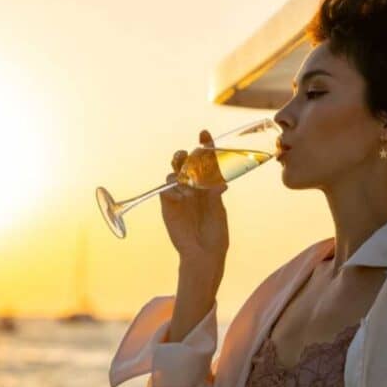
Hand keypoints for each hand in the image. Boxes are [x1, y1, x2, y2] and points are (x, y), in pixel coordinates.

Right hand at [159, 130, 229, 265]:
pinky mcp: (168, 206)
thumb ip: (215, 195)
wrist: (204, 254)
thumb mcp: (218, 211)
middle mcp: (193, 186)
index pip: (205, 160)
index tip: (204, 133)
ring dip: (179, 172)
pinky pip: (165, 190)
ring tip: (189, 185)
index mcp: (208, 184)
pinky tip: (182, 196)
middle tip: (187, 155)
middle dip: (184, 155)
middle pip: (185, 162)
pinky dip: (172, 189)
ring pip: (174, 173)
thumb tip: (221, 181)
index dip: (204, 145)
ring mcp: (179, 195)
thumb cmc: (215, 233)